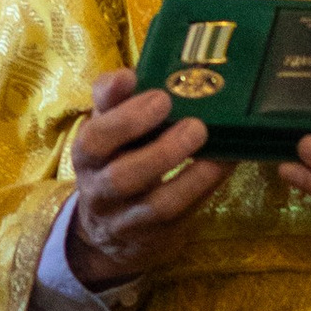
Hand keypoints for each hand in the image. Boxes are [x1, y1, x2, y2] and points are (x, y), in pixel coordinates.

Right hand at [65, 64, 229, 292]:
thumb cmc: (117, 161)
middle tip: (183, 114)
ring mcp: (130, 219)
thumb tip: (128, 74)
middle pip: (121, 175)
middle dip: (156, 147)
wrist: (107, 232)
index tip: (134, 78)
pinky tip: (222, 162)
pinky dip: (203, 186)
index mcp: (89, 155)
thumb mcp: (108, 130)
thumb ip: (114, 100)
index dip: (115, 110)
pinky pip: (183, 215)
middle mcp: (103, 190)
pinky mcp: (156, 236)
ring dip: (188, 174)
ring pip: (155, 203)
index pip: (94, 134)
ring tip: (205, 138)